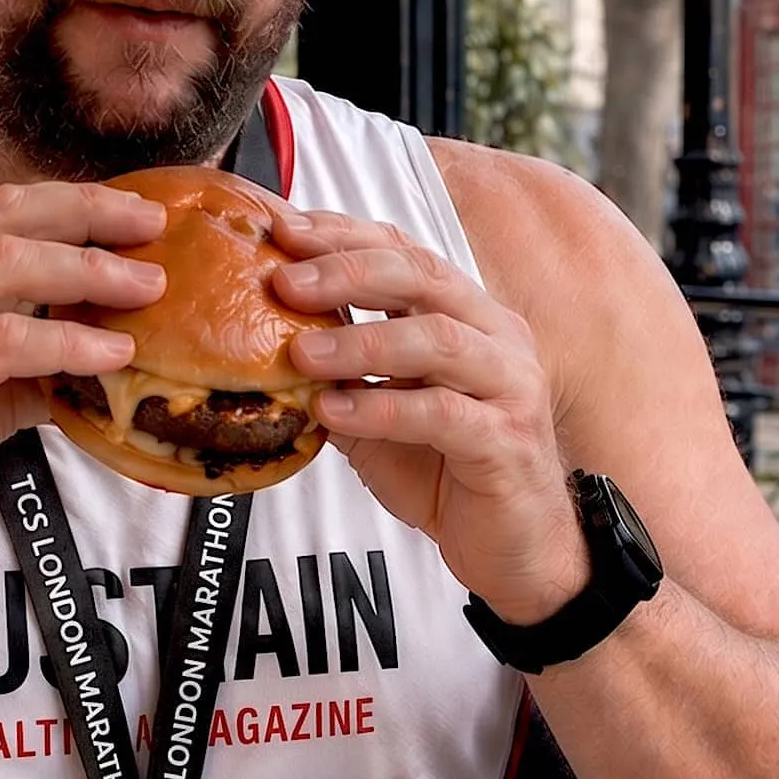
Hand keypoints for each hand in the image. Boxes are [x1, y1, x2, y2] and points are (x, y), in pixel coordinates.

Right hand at [0, 182, 167, 584]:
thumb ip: (16, 372)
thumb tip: (99, 363)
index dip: (65, 205)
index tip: (129, 213)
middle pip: (3, 217)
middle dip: (88, 213)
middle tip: (154, 227)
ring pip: (6, 265)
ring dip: (88, 270)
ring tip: (149, 287)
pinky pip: (2, 341)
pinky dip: (68, 341)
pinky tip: (113, 353)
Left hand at [270, 209, 588, 623]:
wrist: (512, 548)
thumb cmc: (448, 471)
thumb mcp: (381, 412)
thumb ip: (342, 373)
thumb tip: (265, 340)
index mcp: (468, 316)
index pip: (405, 252)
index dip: (345, 236)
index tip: (284, 230)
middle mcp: (496, 337)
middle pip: (423, 276)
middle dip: (348, 270)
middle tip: (285, 281)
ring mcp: (510, 386)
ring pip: (436, 339)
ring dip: (361, 339)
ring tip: (300, 353)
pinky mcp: (508, 441)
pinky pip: (442, 413)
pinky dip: (382, 408)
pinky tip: (334, 410)